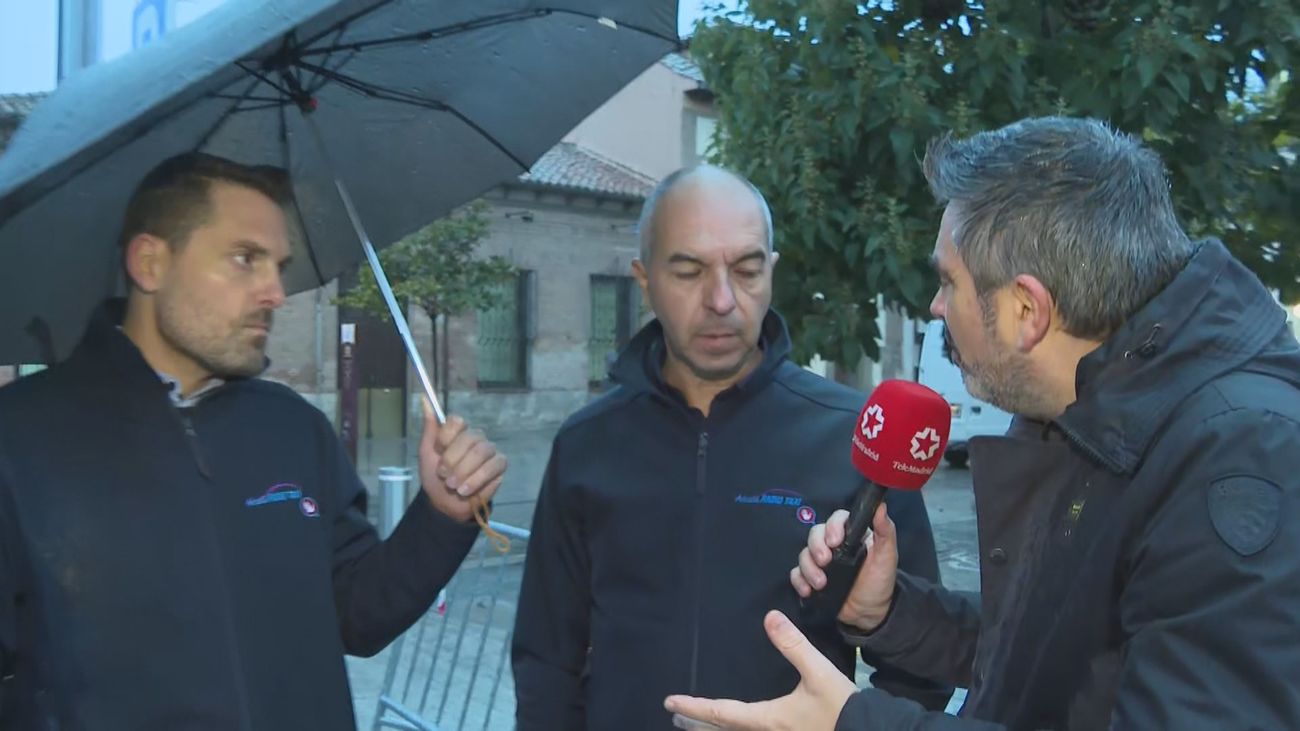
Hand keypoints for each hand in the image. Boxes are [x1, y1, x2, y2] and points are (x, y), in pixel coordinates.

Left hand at [418, 402, 505, 522]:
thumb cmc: (435, 477)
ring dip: (464, 471)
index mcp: (458, 432)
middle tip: (444, 476)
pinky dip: (477, 479)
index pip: (457, 421)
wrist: (444, 503)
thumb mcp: (426, 452)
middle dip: (453, 460)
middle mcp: (475, 437)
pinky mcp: (499, 466)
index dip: (446, 438)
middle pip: (470, 438)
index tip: (438, 452)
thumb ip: (429, 428)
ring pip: (482, 452)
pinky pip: (493, 466)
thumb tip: (424, 399)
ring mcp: (490, 451)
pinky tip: (465, 490)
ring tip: (453, 486)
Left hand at [664, 611, 856, 730]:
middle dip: (699, 723)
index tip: (670, 702)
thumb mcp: (819, 673)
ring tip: (699, 721)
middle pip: (724, 730)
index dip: (693, 707)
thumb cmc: (842, 709)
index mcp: (768, 720)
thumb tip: (770, 618)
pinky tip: (742, 725)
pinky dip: (738, 730)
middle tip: (676, 715)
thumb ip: (794, 645)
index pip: (720, 713)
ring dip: (717, 728)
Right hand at [791, 504, 896, 631]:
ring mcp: (820, 562)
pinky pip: (796, 574)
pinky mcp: (811, 578)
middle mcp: (833, 546)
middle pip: (815, 534)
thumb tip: (881, 506)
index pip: (836, 520)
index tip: (835, 541)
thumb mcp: (887, 555)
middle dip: (816, 547)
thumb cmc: (880, 582)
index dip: (832, 526)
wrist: (870, 613)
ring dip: (809, 568)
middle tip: (825, 561)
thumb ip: (885, 531)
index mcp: (851, 535)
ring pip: (804, 554)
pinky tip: (809, 590)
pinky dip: (799, 580)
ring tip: (821, 583)